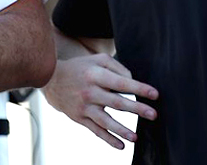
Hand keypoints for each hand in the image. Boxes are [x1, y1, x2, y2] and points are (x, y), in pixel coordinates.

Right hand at [42, 53, 157, 149]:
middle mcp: (90, 92)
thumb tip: (132, 81)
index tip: (155, 94)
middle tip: (154, 115)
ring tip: (136, 137)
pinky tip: (121, 146)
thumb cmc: (81, 68)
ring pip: (105, 121)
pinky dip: (108, 139)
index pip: (121, 82)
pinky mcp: (80, 118)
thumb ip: (117, 67)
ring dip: (121, 130)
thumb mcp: (98, 60)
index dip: (139, 88)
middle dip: (137, 109)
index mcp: (96, 75)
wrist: (51, 80)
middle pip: (117, 102)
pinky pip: (96, 131)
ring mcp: (84, 107)